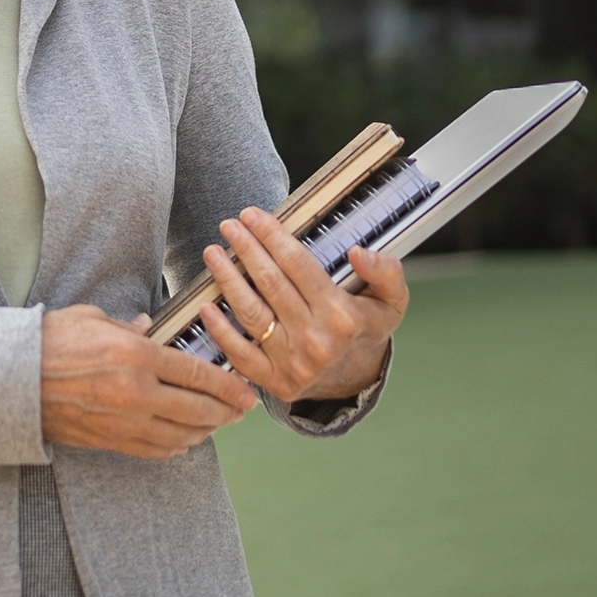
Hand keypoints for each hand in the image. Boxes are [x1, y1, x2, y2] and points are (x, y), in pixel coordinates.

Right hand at [41, 305, 257, 458]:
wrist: (10, 379)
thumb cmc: (47, 341)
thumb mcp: (90, 317)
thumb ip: (126, 326)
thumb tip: (148, 327)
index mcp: (134, 354)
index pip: (197, 373)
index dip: (228, 384)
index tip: (246, 389)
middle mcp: (137, 392)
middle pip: (199, 409)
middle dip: (228, 411)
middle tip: (242, 409)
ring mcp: (125, 421)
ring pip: (183, 434)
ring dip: (207, 430)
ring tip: (218, 423)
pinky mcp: (111, 440)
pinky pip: (156, 450)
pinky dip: (177, 446)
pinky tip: (185, 440)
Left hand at [198, 207, 407, 401]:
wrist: (356, 378)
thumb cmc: (365, 327)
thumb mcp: (390, 299)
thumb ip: (384, 271)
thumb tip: (358, 252)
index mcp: (344, 317)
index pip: (298, 265)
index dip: (272, 236)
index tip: (252, 215)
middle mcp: (317, 341)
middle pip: (270, 284)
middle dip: (246, 249)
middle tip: (228, 226)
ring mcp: (294, 364)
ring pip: (251, 314)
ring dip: (227, 280)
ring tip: (213, 253)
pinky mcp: (274, 381)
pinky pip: (240, 354)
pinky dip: (220, 330)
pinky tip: (206, 306)